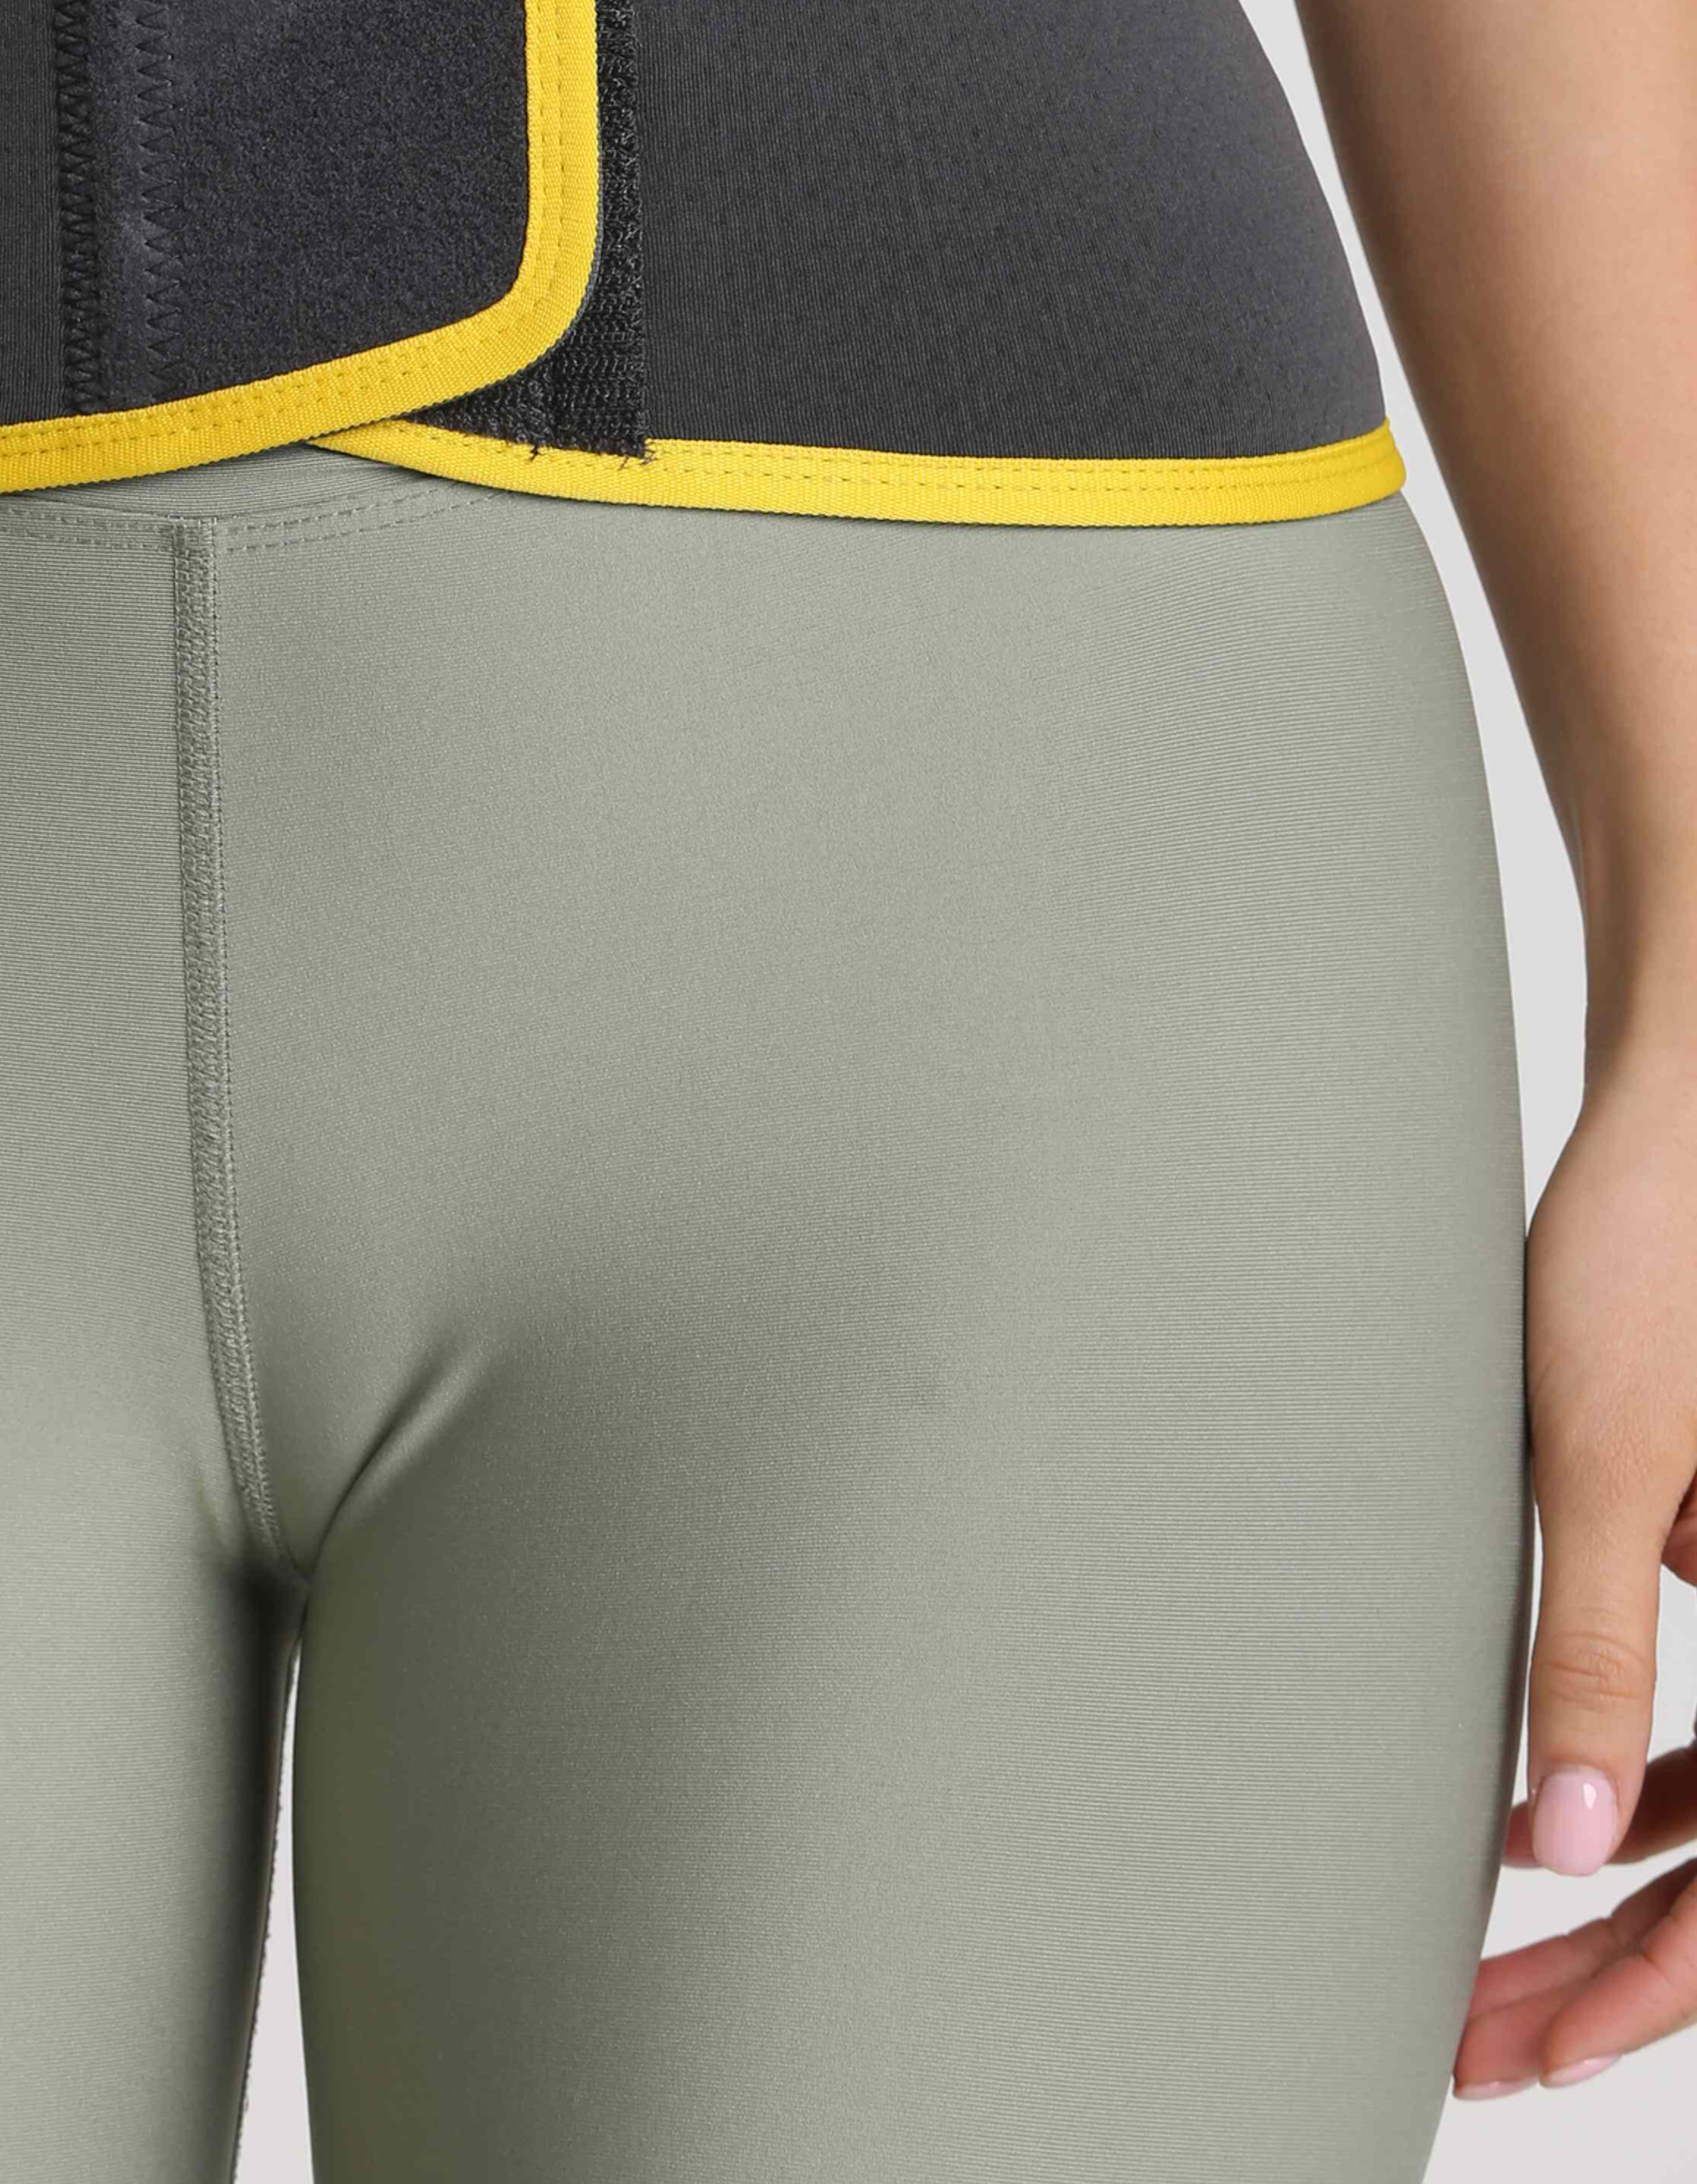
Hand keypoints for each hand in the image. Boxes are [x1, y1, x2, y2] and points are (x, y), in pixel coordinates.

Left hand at [1456, 1040, 1696, 2101]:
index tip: (1541, 2046)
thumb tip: (1571, 1850)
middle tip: (1483, 2045)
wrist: (1674, 1111)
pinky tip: (1525, 1836)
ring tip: (1481, 1981)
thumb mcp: (1598, 1458)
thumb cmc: (1645, 1249)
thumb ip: (1595, 1649)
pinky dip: (1627, 1792)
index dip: (1657, 1984)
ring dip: (1611, 1900)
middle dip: (1616, 1973)